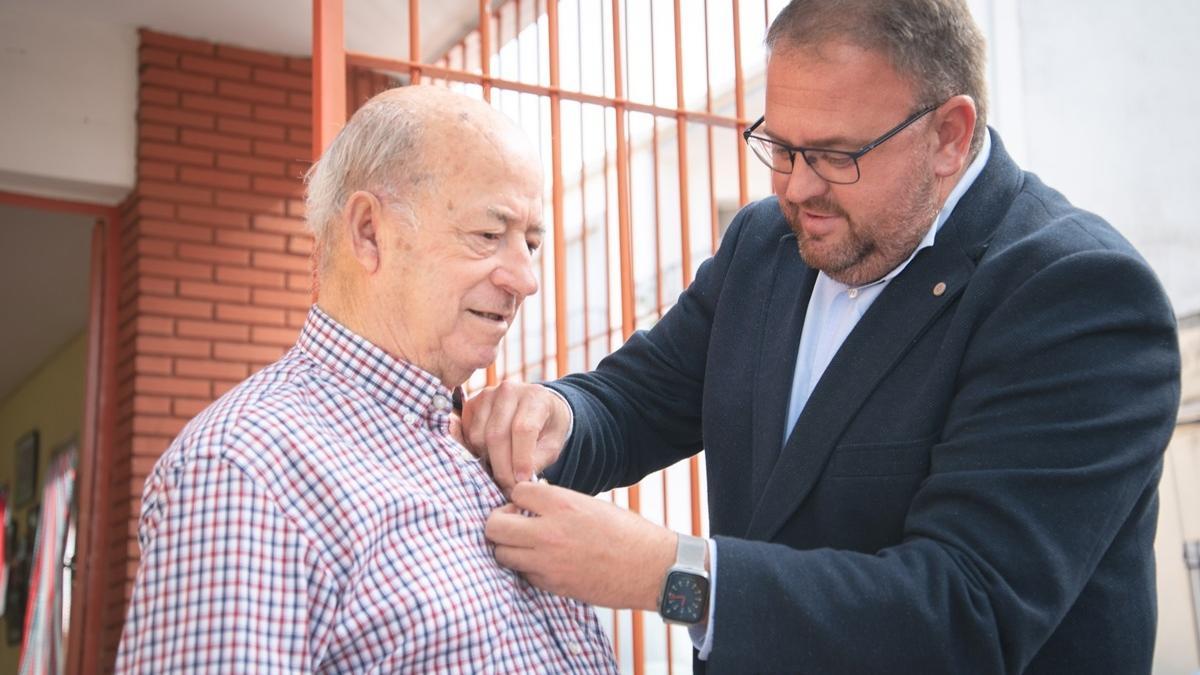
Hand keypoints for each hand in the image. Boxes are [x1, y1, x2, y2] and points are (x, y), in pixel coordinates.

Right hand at [460, 382, 571, 494]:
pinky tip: (491, 456)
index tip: (522, 480)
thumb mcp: (553, 445)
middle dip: (502, 467)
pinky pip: (468, 434)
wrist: (536, 406)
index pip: (523, 429)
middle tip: (509, 487)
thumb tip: (519, 481)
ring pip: (479, 437)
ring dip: (488, 460)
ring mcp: (487, 395)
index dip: (520, 458)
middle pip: (497, 435)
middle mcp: (509, 391)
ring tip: (502, 471)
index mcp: (536, 398)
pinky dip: (477, 451)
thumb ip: (538, 461)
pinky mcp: (472, 403)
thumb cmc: (547, 427)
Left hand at [485, 482, 676, 610]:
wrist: (652, 569)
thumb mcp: (591, 505)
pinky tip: (542, 562)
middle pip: (494, 525)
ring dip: (508, 547)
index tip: (527, 503)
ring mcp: (548, 562)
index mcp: (562, 504)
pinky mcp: (552, 585)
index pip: (516, 492)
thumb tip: (532, 503)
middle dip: (500, 522)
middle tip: (515, 523)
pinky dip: (526, 567)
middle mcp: (549, 532)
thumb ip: (558, 503)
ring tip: (526, 544)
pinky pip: (521, 574)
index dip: (519, 497)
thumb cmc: (627, 533)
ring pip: (500, 553)